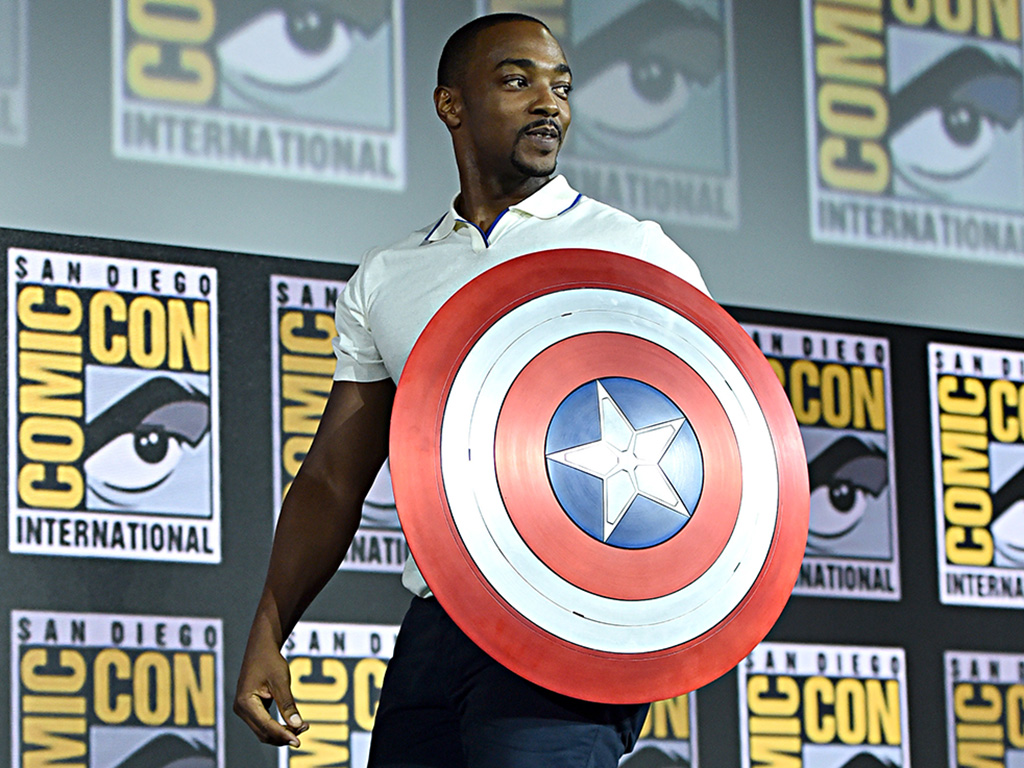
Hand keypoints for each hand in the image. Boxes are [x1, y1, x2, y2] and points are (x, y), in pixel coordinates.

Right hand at [233, 633, 307, 747]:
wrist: (261, 647)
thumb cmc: (270, 660)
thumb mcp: (281, 681)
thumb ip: (287, 704)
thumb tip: (297, 725)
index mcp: (245, 702)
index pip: (266, 725)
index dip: (283, 735)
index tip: (298, 741)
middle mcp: (241, 709)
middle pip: (264, 732)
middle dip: (284, 735)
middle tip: (305, 729)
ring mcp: (244, 710)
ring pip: (264, 731)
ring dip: (282, 732)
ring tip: (302, 726)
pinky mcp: (250, 709)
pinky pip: (264, 724)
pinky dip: (278, 727)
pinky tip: (293, 723)